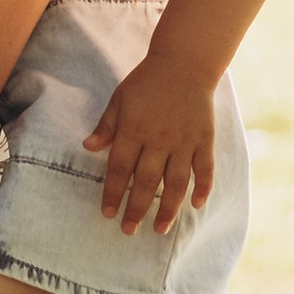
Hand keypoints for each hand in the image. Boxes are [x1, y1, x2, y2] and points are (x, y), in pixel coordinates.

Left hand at [85, 52, 215, 234]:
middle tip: (128, 230)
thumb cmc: (147, 82)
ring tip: (160, 229)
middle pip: (146, 181)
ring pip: (176, 182)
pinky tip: (196, 205)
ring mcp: (184, 141)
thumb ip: (106, 125)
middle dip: (136, 209)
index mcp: (134, 129)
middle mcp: (159, 139)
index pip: (120, 168)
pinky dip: (203, 187)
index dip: (112, 193)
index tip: (107, 213)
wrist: (184, 62)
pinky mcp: (205, 139)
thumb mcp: (120, 98)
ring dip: (168, 208)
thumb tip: (87, 147)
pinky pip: (205, 168)